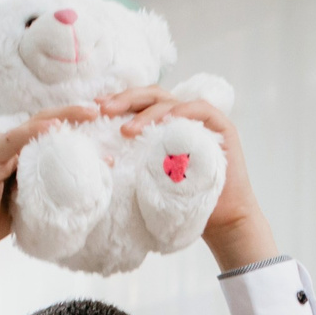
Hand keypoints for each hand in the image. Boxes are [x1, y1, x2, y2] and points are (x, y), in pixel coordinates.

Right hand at [0, 105, 96, 291]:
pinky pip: (15, 138)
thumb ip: (47, 190)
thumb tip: (78, 190)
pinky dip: (36, 131)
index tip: (100, 127)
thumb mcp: (29, 201)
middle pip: (45, 121)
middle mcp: (8, 145)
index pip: (48, 133)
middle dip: (74, 114)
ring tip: (89, 113)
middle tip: (101, 112)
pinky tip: (56, 127)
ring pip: (34, 123)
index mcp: (17, 154)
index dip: (73, 126)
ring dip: (63, 116)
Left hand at [98, 85, 273, 269]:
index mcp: (164, 124)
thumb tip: (101, 158)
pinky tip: (166, 119)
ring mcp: (202, 119)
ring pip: (171, 102)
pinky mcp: (221, 127)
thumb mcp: (150, 178)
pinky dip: (182, 111)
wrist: (222, 219)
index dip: (118, 101)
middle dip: (126, 100)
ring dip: (148, 112)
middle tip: (104, 109)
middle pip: (152, 96)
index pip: (140, 103)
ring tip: (127, 130)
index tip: (94, 107)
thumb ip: (135, 161)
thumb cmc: (184, 201)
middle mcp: (182, 116)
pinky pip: (201, 109)